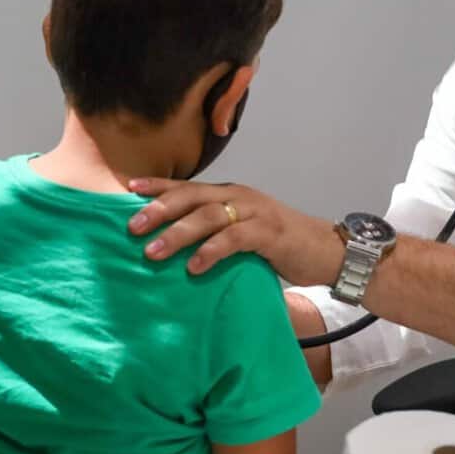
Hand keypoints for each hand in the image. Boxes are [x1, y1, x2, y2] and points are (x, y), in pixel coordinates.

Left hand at [126, 178, 342, 286]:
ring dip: (178, 233)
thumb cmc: (280, 245)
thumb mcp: (243, 232)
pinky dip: (211, 251)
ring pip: (209, 216)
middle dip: (159, 209)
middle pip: (192, 197)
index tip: (128, 190)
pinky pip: (234, 239)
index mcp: (231, 195)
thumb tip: (174, 248)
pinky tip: (194, 267)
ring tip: (153, 252)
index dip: (158, 186)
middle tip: (132, 226)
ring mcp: (256, 212)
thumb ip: (215, 232)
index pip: (188, 186)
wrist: (327, 251)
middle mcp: (240, 197)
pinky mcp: (269, 233)